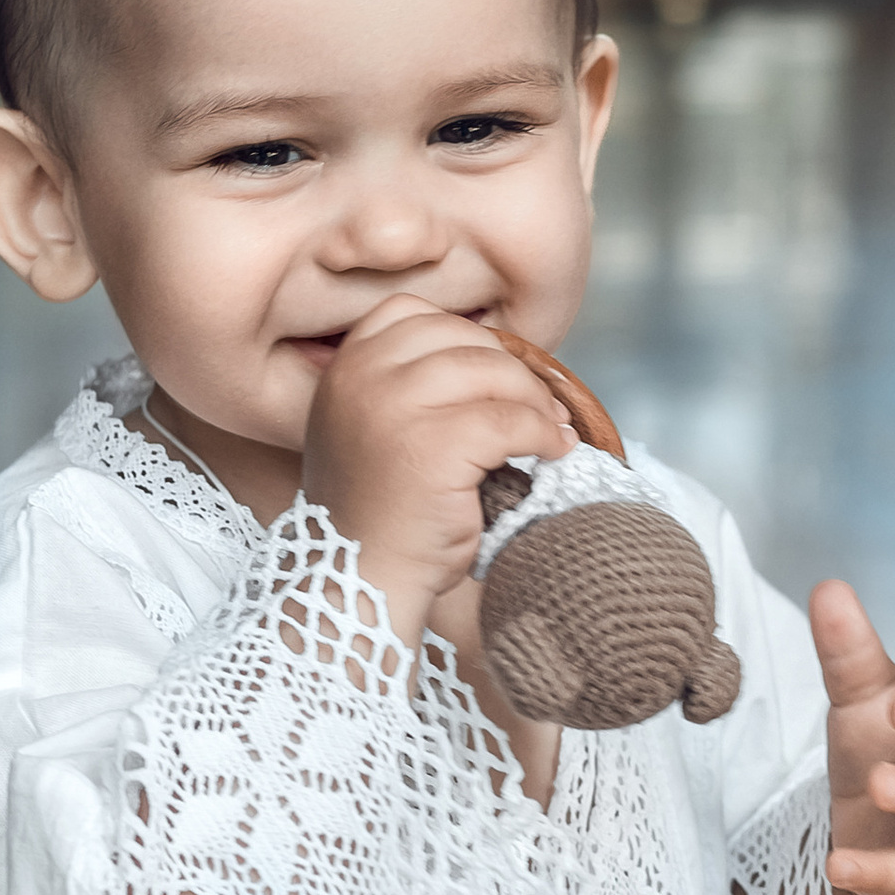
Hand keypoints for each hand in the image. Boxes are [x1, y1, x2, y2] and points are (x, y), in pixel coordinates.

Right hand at [301, 295, 571, 640]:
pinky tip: (552, 453)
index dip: (464, 338)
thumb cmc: (379, 513)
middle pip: (462, 338)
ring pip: (492, 372)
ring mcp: (394, 408)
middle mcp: (360, 378)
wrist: (361, 580)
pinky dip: (543, 435)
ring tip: (550, 430)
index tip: (492, 376)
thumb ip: (404, 385)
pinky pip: (512, 420)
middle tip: (539, 406)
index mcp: (343, 369)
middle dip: (511, 369)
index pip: (412, 314)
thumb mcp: (370, 428)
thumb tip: (498, 357)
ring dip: (535, 400)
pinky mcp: (434, 447)